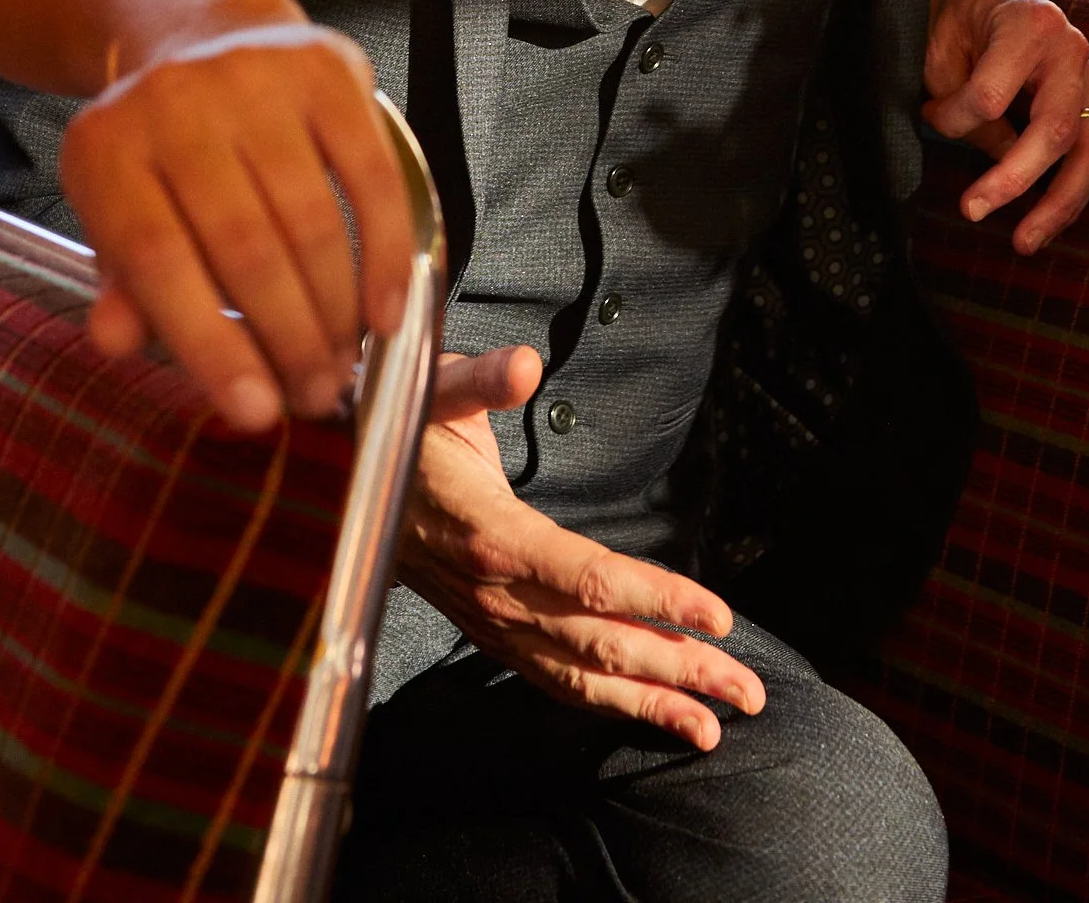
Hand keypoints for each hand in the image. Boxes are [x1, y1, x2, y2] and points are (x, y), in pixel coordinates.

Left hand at [60, 14, 410, 435]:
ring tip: (342, 364)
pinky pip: (370, 175)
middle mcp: (176, 102)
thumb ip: (123, 284)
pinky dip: (386, 251)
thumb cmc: (161, 153)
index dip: (209, 345)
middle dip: (286, 339)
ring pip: (309, 218)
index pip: (156, 262)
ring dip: (335, 309)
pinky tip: (387, 306)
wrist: (202, 35)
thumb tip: (118, 342)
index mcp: (107, 150)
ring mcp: (254, 77)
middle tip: (312, 395)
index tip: (254, 412)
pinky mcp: (325, 69)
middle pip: (242, 245)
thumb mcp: (118, 213)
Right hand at [398, 345, 764, 750]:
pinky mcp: (491, 632)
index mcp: (492, 534)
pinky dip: (606, 703)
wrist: (341, 482)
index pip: (590, 580)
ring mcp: (493, 621)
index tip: (717, 616)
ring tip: (714, 723)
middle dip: (678, 669)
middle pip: (600, 643)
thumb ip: (480, 381)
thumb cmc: (400, 429)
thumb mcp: (435, 388)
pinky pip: (554, 680)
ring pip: (581, 675)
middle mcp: (496, 592)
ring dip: (652, 701)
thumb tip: (524, 365)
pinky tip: (649, 715)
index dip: (657, 599)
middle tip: (747, 689)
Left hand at [923, 0, 1088, 252]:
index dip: (955, 119)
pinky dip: (1068, 193)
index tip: (929, 116)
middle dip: (1014, 179)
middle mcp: (1071, 50)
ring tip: (1024, 242)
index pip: (993, 95)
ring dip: (1057, 205)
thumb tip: (995, 157)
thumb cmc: (958, 15)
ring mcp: (1088, 77)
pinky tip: (1044, 223)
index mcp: (1030, 25)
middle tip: (971, 211)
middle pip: (1054, 130)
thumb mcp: (942, 45)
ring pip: (1088, 153)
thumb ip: (962, 100)